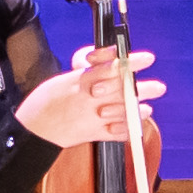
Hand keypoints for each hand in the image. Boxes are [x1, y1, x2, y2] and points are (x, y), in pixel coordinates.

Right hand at [14, 47, 167, 147]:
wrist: (32, 129)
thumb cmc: (47, 100)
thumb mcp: (66, 79)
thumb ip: (90, 71)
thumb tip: (113, 60)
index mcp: (81, 81)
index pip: (111, 67)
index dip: (131, 62)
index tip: (148, 58)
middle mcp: (88, 99)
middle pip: (121, 91)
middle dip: (142, 89)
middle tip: (160, 87)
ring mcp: (91, 118)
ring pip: (121, 112)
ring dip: (137, 111)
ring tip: (148, 108)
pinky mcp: (91, 134)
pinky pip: (114, 133)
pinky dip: (126, 130)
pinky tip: (135, 126)